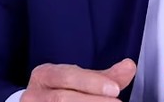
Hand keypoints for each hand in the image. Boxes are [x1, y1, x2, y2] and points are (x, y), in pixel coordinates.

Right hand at [20, 59, 135, 101]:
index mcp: (44, 75)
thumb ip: (104, 77)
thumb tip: (129, 66)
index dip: (92, 82)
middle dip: (93, 101)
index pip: (67, 76)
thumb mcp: (79, 80)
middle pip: (62, 98)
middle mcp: (33, 94)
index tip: (115, 89)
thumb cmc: (59, 91)